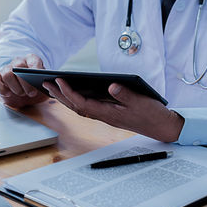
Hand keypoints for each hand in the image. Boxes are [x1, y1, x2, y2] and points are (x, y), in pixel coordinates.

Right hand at [0, 54, 48, 107]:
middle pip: (18, 67)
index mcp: (32, 61)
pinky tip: (8, 94)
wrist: (25, 94)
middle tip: (31, 92)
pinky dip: (0, 88)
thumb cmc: (37, 87)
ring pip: (7, 73)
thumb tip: (52, 84)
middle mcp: (18, 63)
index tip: (38, 76)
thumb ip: (48, 83)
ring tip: (21, 94)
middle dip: (25, 82)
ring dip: (15, 87)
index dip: (35, 67)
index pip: (33, 60)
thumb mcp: (45, 85)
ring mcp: (6, 69)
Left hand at [43, 78, 183, 142]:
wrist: (160, 127)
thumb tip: (111, 86)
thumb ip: (126, 95)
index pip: (83, 102)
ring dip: (65, 98)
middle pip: (76, 106)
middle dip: (60, 95)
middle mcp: (103, 115)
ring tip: (53, 87)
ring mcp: (105, 115)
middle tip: (46, 83)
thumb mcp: (141, 102)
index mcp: (108, 113)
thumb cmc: (151, 114)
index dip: (69, 92)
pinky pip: (87, 107)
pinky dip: (76, 100)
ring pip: (79, 107)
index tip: (59, 80)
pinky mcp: (108, 113)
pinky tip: (71, 93)